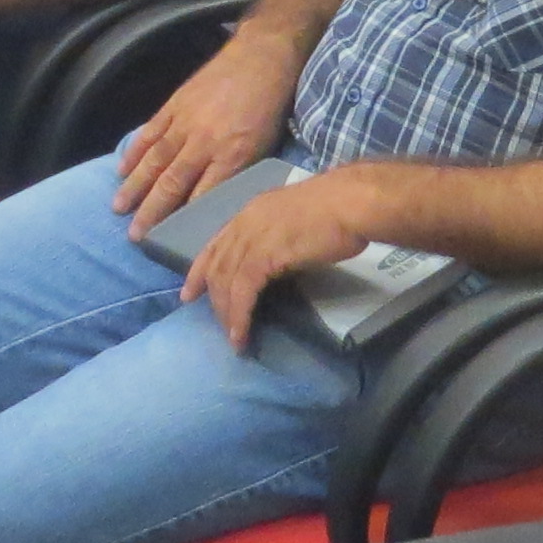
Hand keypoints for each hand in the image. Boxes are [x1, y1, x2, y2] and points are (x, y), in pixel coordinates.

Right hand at [113, 31, 299, 238]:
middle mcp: (204, 143)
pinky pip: (150, 132)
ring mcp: (185, 122)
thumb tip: (217, 203)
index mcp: (232, 156)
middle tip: (134, 236)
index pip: (202, 197)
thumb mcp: (265, 147)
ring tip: (118, 208)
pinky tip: (122, 169)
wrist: (260, 56)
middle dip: (151, 212)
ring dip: (135, 186)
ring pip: (154, 160)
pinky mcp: (174, 104)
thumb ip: (238, 174)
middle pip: (172, 184)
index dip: (184, 222)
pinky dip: (134, 152)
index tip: (168, 243)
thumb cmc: (269, 106)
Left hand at [181, 167, 379, 351]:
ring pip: (225, 281)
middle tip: (216, 324)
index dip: (200, 269)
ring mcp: (253, 237)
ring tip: (234, 339)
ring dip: (226, 314)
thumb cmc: (339, 208)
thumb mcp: (297, 219)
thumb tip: (278, 261)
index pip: (217, 242)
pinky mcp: (264, 256)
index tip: (189, 291)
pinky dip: (239, 315)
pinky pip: (242, 291)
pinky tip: (241, 334)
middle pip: (217, 265)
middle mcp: (246, 222)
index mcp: (253, 211)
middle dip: (212, 298)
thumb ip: (280, 237)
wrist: (352, 203)